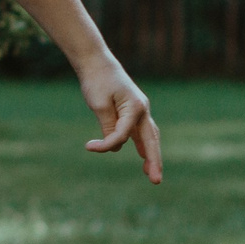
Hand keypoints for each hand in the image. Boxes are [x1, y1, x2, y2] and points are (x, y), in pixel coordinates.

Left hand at [77, 55, 161, 182]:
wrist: (97, 62)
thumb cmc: (97, 81)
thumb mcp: (99, 105)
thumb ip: (109, 126)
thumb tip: (116, 146)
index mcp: (135, 107)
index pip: (123, 134)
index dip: (106, 144)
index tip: (89, 146)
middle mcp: (142, 109)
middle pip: (151, 140)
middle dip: (153, 161)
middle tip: (155, 181)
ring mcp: (140, 110)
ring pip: (149, 137)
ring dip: (151, 155)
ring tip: (150, 174)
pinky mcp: (133, 111)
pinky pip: (141, 131)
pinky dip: (144, 144)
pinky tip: (143, 155)